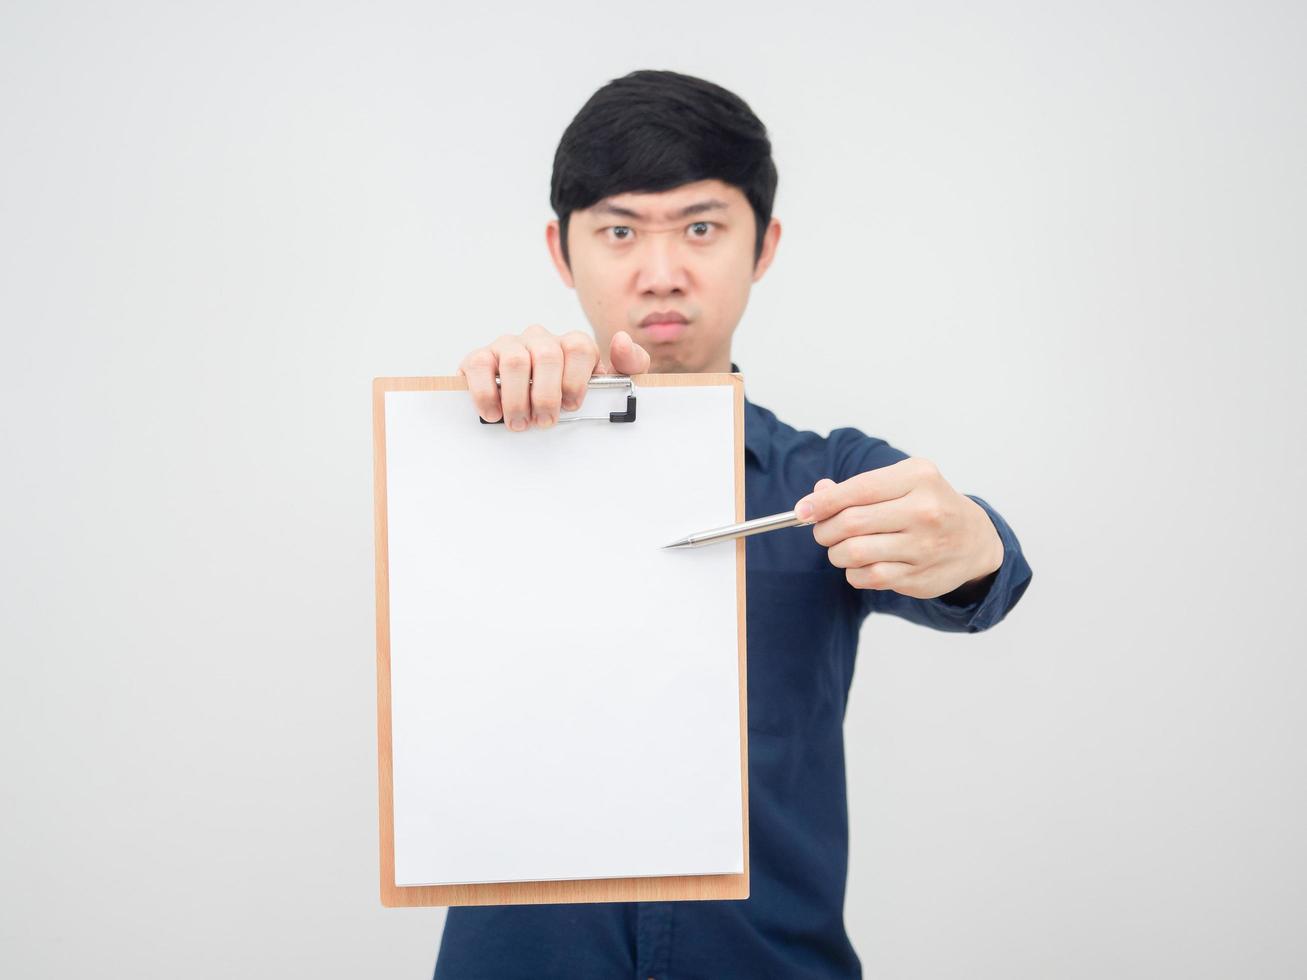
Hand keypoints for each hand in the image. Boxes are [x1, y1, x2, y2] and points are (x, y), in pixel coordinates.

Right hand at [458, 325, 650, 430]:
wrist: (526, 406)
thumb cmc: (567, 398)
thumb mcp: (607, 385)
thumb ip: (629, 364)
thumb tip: (620, 339)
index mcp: (570, 344)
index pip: (579, 347)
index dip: (576, 380)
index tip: (572, 406)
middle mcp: (539, 339)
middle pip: (547, 355)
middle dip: (547, 395)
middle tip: (544, 422)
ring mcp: (508, 345)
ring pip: (515, 360)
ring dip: (518, 399)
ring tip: (519, 423)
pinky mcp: (480, 357)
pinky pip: (479, 365)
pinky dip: (485, 393)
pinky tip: (493, 413)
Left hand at [794, 457, 1003, 599]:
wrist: (975, 540)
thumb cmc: (930, 505)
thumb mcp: (903, 483)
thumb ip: (859, 487)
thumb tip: (817, 495)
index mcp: (918, 478)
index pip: (856, 490)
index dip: (822, 503)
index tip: (802, 511)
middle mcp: (925, 511)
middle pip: (850, 523)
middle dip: (824, 530)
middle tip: (822, 531)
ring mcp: (924, 547)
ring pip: (855, 553)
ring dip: (837, 552)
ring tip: (842, 547)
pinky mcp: (919, 577)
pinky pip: (867, 577)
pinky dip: (853, 572)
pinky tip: (860, 564)